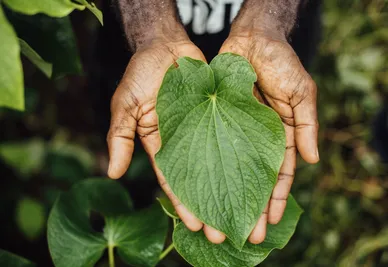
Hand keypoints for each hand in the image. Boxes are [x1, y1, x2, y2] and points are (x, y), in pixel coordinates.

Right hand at [107, 39, 227, 243]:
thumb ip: (120, 137)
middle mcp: (187, 140)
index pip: (175, 180)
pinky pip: (235, 135)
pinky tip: (258, 174)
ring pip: (222, 162)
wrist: (166, 44)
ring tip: (246, 214)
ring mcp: (206, 127)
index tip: (196, 226)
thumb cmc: (142, 73)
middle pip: (202, 179)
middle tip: (224, 233)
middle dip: (211, 205)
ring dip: (232, 187)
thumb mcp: (125, 105)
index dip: (184, 203)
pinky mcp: (224, 112)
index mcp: (163, 144)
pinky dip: (245, 154)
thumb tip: (113, 172)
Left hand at [219, 31, 318, 243]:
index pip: (278, 174)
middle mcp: (253, 138)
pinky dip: (204, 167)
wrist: (253, 39)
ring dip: (224, 195)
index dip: (276, 198)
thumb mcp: (301, 93)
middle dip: (250, 207)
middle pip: (251, 179)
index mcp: (278, 136)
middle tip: (245, 235)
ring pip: (228, 169)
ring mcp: (232, 130)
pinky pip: (207, 146)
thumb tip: (314, 160)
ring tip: (218, 222)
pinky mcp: (212, 120)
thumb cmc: (281, 63)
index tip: (272, 222)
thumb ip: (307, 126)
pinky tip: (199, 189)